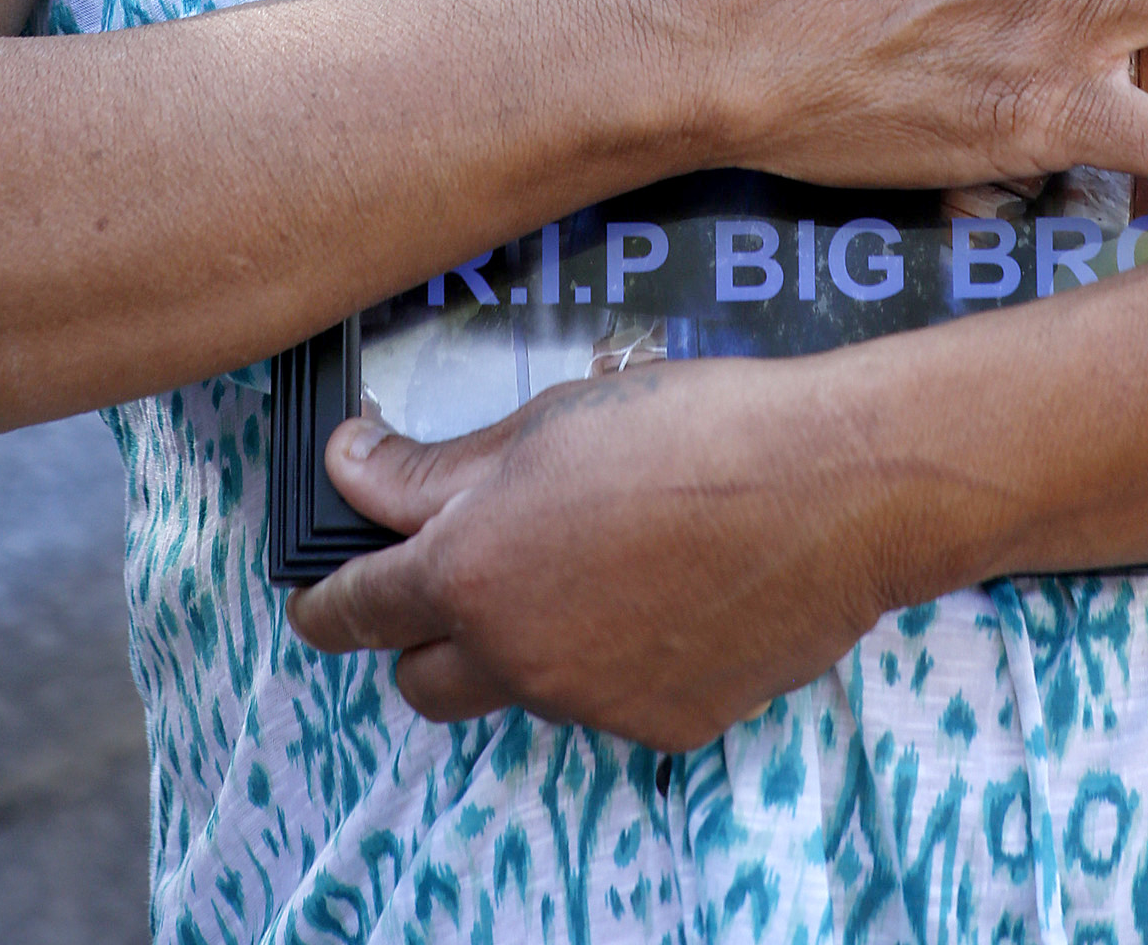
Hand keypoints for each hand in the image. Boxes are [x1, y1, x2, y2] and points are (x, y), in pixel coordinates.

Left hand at [289, 365, 890, 747]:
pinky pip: (607, 699)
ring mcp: (593, 705)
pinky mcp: (665, 726)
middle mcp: (520, 658)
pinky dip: (612, 655)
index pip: (354, 609)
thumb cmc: (693, 429)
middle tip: (455, 570)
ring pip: (522, 685)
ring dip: (526, 637)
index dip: (323, 598)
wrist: (830, 488)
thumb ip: (436, 467)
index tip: (317, 585)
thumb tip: (353, 467)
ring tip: (596, 551)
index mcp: (472, 573)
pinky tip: (665, 586)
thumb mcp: (546, 421)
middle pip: (420, 682)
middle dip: (419, 634)